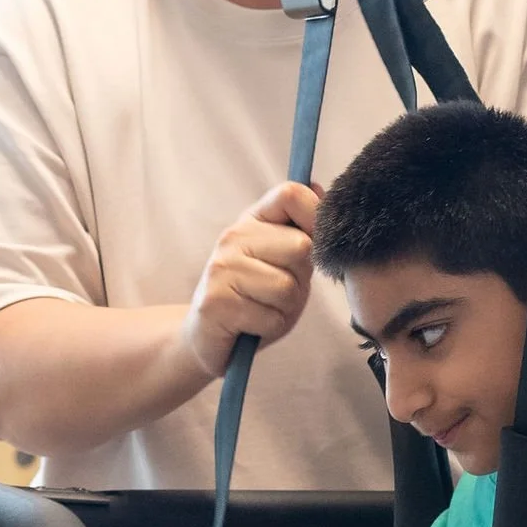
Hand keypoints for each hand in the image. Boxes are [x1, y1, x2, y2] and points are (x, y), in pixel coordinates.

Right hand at [180, 181, 320, 380]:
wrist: (207, 338)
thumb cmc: (255, 299)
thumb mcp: (285, 262)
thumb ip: (303, 231)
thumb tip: (319, 188)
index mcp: (252, 221)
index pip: (291, 194)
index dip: (315, 216)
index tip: (313, 246)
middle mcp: (233, 237)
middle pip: (301, 246)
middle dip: (301, 278)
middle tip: (278, 292)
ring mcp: (221, 268)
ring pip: (287, 287)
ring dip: (285, 308)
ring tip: (263, 309)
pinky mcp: (216, 302)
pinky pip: (270, 317)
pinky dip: (270, 327)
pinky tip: (251, 325)